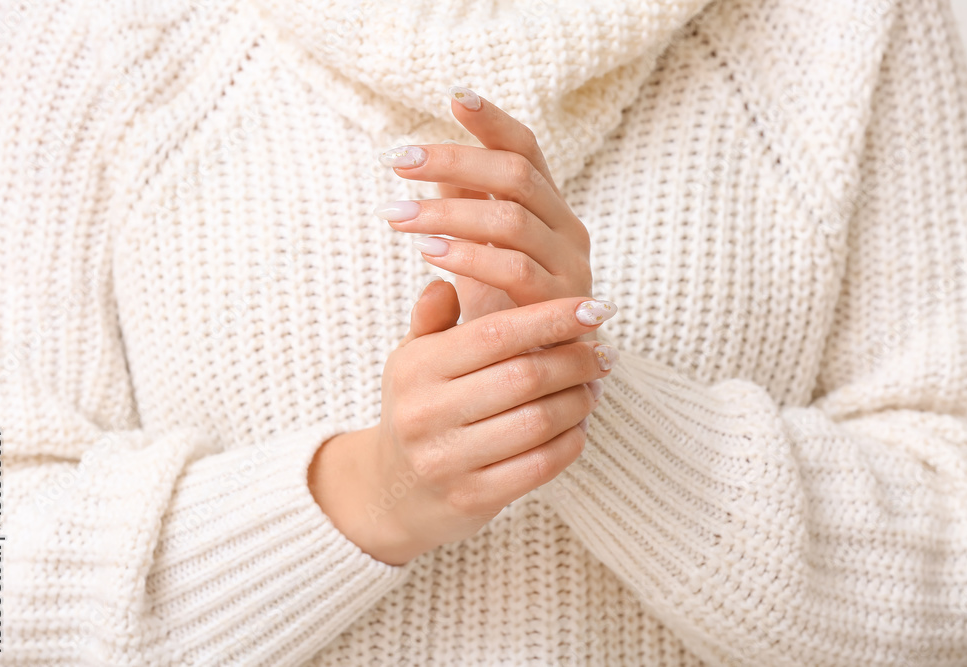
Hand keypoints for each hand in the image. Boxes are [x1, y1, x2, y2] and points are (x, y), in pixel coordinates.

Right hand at [307, 279, 618, 565]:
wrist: (394, 492)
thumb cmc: (417, 408)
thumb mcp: (412, 359)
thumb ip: (432, 318)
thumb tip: (446, 281)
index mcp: (416, 368)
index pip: (496, 333)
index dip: (551, 317)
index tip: (594, 307)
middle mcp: (426, 413)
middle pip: (525, 376)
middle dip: (577, 360)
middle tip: (605, 352)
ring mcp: (447, 459)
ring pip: (539, 421)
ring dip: (579, 401)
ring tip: (594, 386)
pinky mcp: (472, 497)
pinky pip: (540, 465)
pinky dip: (570, 441)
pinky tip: (578, 426)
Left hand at [374, 87, 595, 338]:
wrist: (542, 385)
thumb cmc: (507, 315)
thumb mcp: (481, 256)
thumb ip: (465, 212)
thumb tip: (432, 169)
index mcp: (549, 211)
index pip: (527, 150)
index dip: (494, 121)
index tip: (455, 96)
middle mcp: (567, 229)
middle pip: (516, 174)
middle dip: (453, 161)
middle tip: (398, 160)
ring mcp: (570, 266)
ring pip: (511, 218)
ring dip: (447, 212)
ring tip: (396, 215)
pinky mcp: (561, 305)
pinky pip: (514, 270)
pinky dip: (468, 255)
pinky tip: (427, 253)